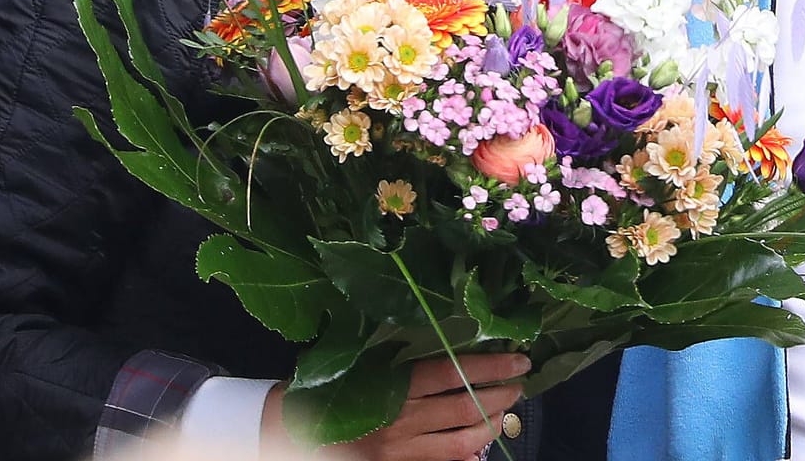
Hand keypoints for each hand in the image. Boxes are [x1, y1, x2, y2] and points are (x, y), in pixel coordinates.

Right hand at [262, 353, 530, 460]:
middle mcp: (400, 419)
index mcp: (392, 384)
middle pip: (466, 408)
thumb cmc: (326, 392)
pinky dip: (464, 456)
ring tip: (503, 415)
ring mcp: (398, 451)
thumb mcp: (366, 366)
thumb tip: (457, 354)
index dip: (492, 367)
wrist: (284, 432)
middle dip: (499, 397)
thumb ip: (407, 364)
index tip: (519, 360)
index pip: (454, 372)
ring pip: (460, 443)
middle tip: (520, 387)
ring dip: (489, 427)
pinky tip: (476, 446)